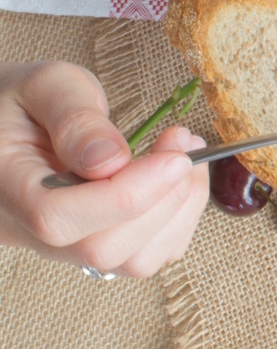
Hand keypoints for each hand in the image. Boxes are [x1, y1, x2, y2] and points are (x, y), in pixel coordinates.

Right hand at [0, 62, 206, 277]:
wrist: (14, 122)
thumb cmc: (28, 101)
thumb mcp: (47, 86)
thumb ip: (75, 118)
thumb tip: (111, 159)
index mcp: (5, 189)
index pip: (58, 218)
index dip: (126, 195)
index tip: (174, 157)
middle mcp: (28, 232)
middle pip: (102, 249)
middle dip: (163, 197)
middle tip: (185, 143)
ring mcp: (63, 247)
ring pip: (132, 262)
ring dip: (179, 210)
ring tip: (188, 156)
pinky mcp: (94, 247)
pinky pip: (146, 256)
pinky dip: (178, 221)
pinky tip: (179, 180)